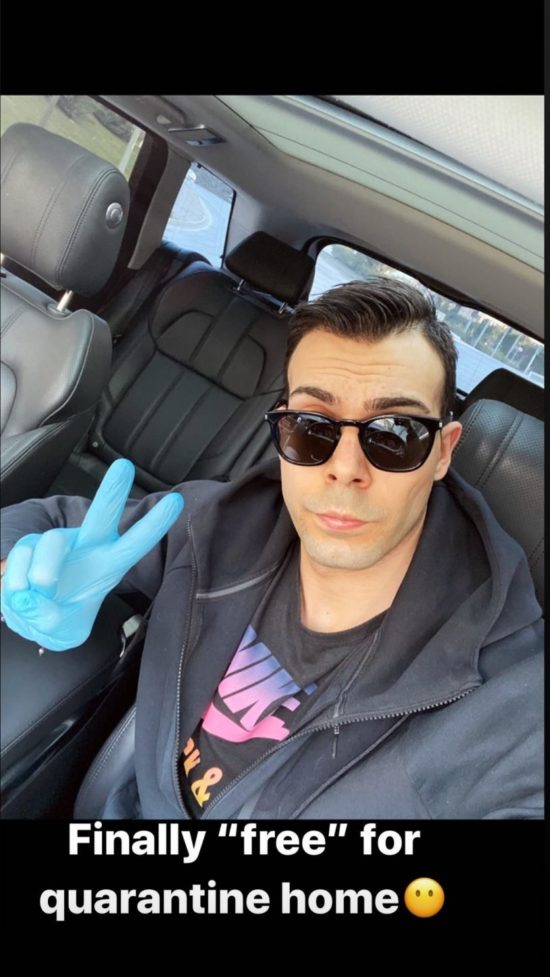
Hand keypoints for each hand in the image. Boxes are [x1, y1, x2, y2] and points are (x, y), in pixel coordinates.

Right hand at [0, 459, 183, 650]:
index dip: (153, 525)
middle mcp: (84, 546)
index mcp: (107, 564)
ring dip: (42, 575)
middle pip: (101, 515)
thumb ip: (53, 621)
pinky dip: (16, 585)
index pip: (134, 543)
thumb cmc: (58, 617)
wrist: (29, 617)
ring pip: (49, 544)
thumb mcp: (65, 631)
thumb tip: (35, 600)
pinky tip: (20, 595)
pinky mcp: (25, 545)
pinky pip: (20, 559)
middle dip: (113, 490)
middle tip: (124, 467)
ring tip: (37, 599)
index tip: (175, 502)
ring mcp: (53, 543)